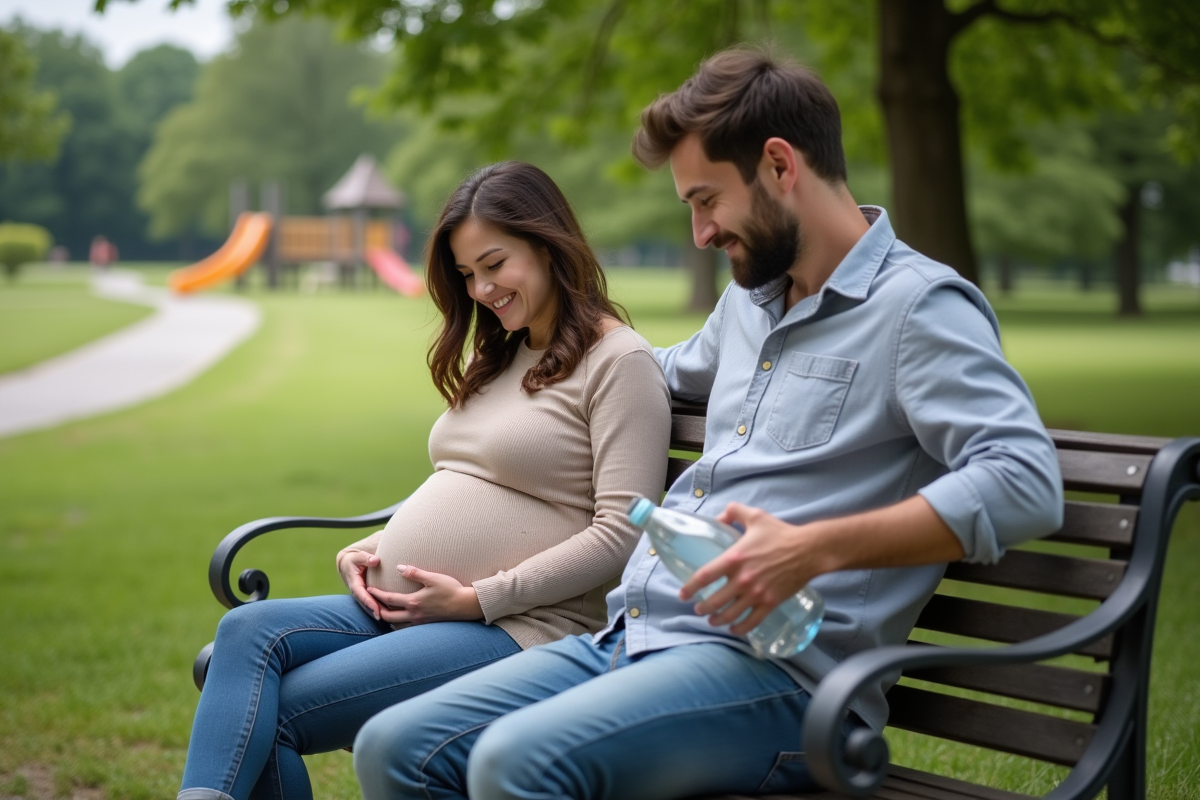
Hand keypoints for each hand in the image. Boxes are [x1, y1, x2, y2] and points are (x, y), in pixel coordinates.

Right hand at [337, 549, 381, 619]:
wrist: (347, 564)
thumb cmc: (354, 559)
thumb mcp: (358, 556)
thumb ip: (366, 558)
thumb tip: (375, 560)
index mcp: (354, 584)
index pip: (361, 595)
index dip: (369, 602)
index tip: (376, 609)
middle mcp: (358, 592)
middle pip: (366, 604)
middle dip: (374, 611)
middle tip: (384, 617)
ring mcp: (362, 595)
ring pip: (369, 605)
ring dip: (378, 612)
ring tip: (388, 618)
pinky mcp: (367, 595)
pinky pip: (373, 603)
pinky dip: (379, 608)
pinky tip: (389, 613)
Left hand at [365, 565, 483, 625]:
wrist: (466, 606)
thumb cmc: (451, 590)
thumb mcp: (433, 578)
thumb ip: (415, 573)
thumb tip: (399, 567)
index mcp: (413, 602)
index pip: (389, 599)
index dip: (377, 594)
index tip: (369, 588)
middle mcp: (414, 615)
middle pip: (388, 616)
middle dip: (377, 609)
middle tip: (370, 602)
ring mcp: (420, 622)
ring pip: (396, 623)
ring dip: (387, 617)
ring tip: (382, 609)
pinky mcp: (426, 624)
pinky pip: (406, 626)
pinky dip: (398, 622)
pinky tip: (399, 616)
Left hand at [679, 502, 824, 635]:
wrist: (808, 550)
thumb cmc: (780, 533)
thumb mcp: (754, 516)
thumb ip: (733, 512)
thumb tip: (718, 517)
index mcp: (734, 558)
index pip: (704, 576)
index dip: (690, 587)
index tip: (683, 594)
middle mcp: (742, 579)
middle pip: (714, 601)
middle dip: (702, 608)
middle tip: (699, 608)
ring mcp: (756, 594)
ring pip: (730, 615)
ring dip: (717, 620)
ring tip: (712, 620)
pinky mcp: (770, 603)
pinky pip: (751, 622)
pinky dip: (739, 629)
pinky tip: (734, 629)